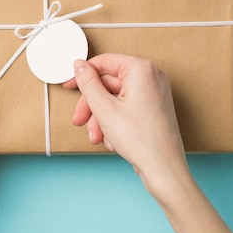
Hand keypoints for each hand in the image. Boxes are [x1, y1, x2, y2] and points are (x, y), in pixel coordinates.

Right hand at [64, 54, 187, 191]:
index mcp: (141, 69)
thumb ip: (88, 83)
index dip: (83, 75)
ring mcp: (155, 93)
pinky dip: (115, 122)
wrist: (163, 169)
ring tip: (97, 137)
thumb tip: (80, 66)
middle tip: (80, 120)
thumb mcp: (104, 108)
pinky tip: (112, 140)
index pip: (104, 62)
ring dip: (101, 118)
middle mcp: (151, 77)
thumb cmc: (142, 140)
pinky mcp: (154, 108)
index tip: (70, 85)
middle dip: (92, 106)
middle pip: (108, 84)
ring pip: (115, 98)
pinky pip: (126, 108)